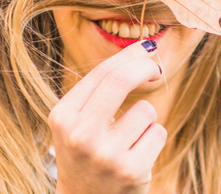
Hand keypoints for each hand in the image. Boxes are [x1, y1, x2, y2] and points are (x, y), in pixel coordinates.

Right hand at [49, 41, 166, 193]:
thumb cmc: (86, 153)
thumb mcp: (76, 122)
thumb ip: (100, 90)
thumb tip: (143, 51)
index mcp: (63, 116)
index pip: (102, 72)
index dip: (129, 55)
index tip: (146, 49)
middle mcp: (80, 134)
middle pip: (121, 80)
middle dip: (145, 67)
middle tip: (155, 69)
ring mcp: (106, 154)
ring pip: (145, 110)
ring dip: (144, 120)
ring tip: (129, 138)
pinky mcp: (131, 170)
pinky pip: (157, 133)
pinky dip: (152, 139)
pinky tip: (136, 154)